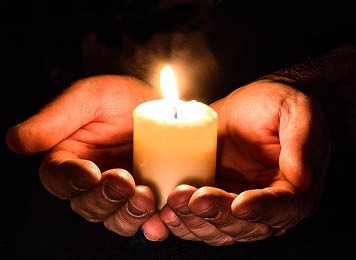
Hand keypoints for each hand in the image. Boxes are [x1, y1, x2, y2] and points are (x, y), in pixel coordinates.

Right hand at [6, 75, 168, 240]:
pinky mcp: (145, 198)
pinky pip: (143, 220)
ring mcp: (119, 193)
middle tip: (124, 181)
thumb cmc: (121, 98)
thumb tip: (16, 141)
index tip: (90, 173)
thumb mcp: (90, 97)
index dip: (71, 180)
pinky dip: (150, 223)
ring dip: (127, 214)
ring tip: (145, 196)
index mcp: (70, 158)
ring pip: (113, 218)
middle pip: (86, 205)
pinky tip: (159, 216)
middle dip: (104, 198)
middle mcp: (91, 182)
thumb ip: (56, 117)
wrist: (162, 106)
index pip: (58, 178)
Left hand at [160, 79, 330, 244]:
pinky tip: (165, 211)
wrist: (253, 104)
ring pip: (217, 229)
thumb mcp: (296, 111)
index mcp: (294, 189)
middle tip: (194, 198)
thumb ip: (301, 141)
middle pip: (244, 226)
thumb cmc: (277, 105)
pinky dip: (182, 220)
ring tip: (174, 201)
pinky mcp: (213, 198)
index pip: (282, 209)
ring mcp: (236, 204)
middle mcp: (266, 206)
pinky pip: (197, 219)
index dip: (260, 210)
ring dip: (194, 221)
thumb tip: (301, 179)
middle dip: (217, 214)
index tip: (239, 204)